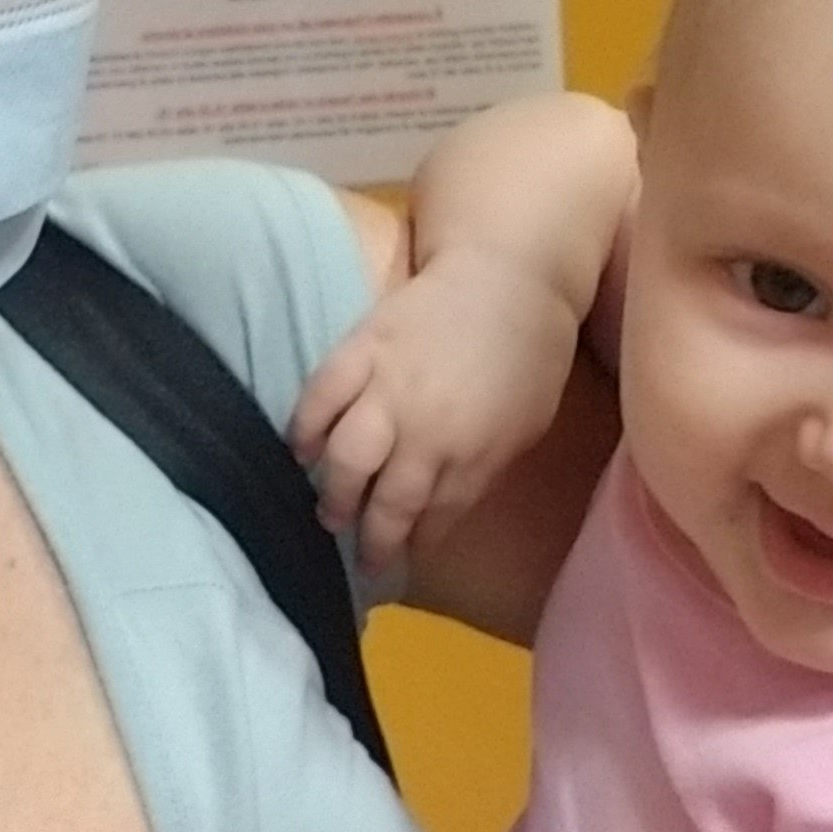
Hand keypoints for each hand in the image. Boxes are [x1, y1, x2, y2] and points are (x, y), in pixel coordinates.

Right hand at [292, 244, 584, 572]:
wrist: (508, 274)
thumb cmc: (529, 355)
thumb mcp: (525, 427)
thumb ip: (480, 472)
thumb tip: (439, 514)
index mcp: (473, 450)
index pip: (433, 516)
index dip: (413, 545)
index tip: (399, 558)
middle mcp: (425, 427)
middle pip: (386, 500)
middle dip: (371, 537)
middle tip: (360, 552)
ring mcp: (387, 385)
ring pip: (347, 457)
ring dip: (334, 494)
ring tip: (329, 512)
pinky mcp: (359, 347)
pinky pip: (320, 396)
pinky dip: (305, 428)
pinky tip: (303, 451)